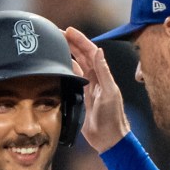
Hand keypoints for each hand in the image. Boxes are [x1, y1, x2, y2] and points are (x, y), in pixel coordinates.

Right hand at [64, 27, 131, 152]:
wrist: (109, 138)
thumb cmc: (112, 117)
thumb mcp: (109, 93)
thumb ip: (104, 72)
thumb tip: (99, 51)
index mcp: (103, 76)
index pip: (90, 52)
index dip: (80, 40)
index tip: (69, 31)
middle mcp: (96, 79)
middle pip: (82, 56)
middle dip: (72, 43)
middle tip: (58, 33)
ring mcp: (89, 87)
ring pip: (77, 65)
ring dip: (68, 54)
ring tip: (56, 45)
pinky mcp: (82, 97)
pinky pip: (74, 79)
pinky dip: (67, 70)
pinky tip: (59, 65)